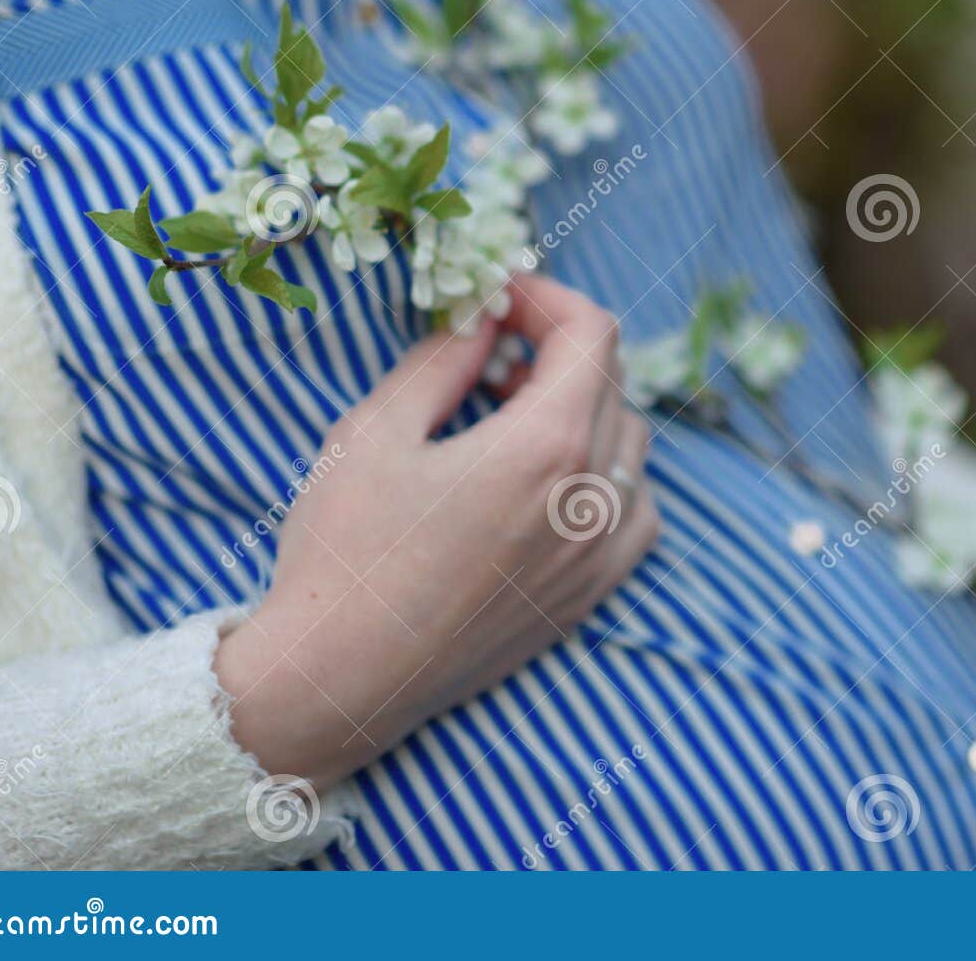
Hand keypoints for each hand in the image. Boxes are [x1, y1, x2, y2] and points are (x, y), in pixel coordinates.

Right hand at [215, 275, 658, 785]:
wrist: (341, 679)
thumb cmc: (345, 553)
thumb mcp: (375, 430)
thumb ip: (443, 359)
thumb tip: (483, 316)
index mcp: (546, 448)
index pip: (592, 334)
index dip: (545, 297)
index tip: (498, 299)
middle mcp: (592, 500)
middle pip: (613, 382)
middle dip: (556, 349)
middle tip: (489, 354)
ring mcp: (598, 555)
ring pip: (630, 444)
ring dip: (584, 409)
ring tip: (509, 416)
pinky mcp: (589, 596)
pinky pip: (635, 511)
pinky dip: (607, 477)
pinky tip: (547, 482)